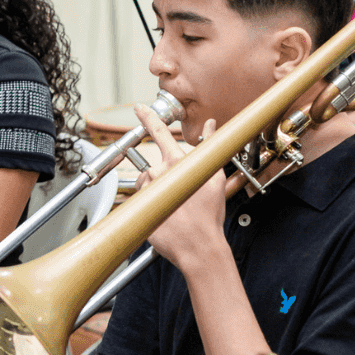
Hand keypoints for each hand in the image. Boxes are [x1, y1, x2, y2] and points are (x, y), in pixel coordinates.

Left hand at [133, 104, 226, 270]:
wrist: (199, 247)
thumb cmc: (208, 216)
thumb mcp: (215, 179)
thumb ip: (210, 147)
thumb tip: (211, 125)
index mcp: (177, 163)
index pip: (159, 133)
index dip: (148, 117)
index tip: (140, 107)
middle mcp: (159, 173)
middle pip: (155, 165)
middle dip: (165, 178)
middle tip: (179, 195)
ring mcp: (148, 189)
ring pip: (148, 182)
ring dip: (158, 190)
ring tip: (176, 207)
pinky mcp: (139, 205)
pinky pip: (143, 198)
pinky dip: (152, 202)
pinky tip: (166, 213)